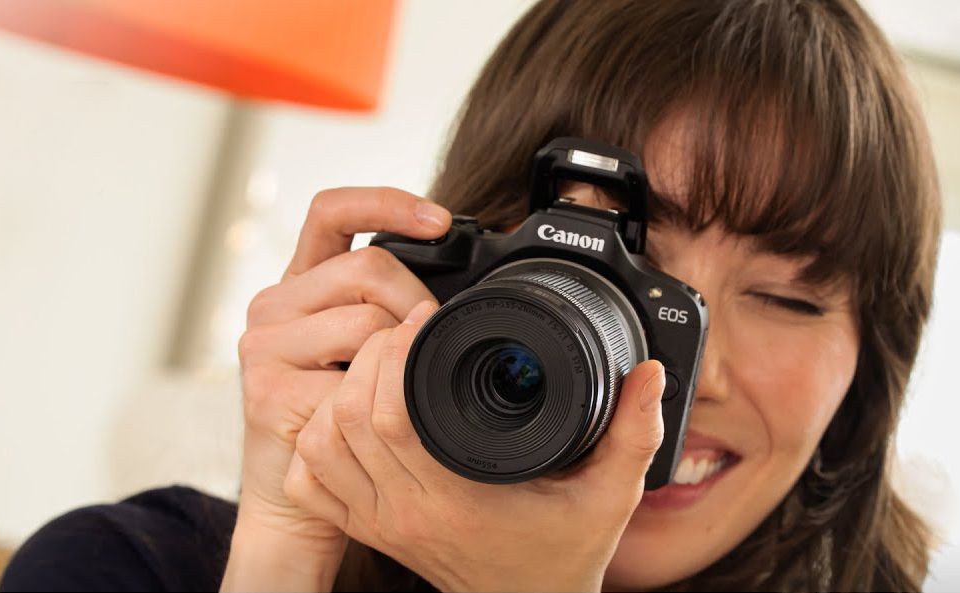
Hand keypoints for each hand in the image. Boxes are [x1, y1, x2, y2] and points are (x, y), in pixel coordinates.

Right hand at [222, 187, 451, 591]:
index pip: (332, 212)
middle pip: (367, 269)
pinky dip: (377, 398)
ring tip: (397, 388)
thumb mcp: (364, 351)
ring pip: (365, 322)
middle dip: (418, 303)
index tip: (440, 221)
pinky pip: (351, 379)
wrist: (296, 498)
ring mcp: (264, 347)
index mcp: (299, 285)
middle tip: (429, 345)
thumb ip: (388, 308)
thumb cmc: (342, 419)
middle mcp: (273, 306)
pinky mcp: (267, 391)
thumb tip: (460, 281)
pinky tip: (370, 419)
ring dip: (401, 356)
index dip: (386, 203)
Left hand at [285, 302, 667, 592]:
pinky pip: (310, 481)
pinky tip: (351, 418)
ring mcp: (379, 525)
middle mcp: (405, 513)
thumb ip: (635, 433)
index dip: (395, 354)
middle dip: (368, 358)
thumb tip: (649, 373)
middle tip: (404, 332)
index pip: (389, 414)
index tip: (424, 320)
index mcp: (455, 498)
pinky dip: (319, 442)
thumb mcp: (612, 495)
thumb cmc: (565, 554)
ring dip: (340, 393)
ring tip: (381, 365)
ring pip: (320, 442)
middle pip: (346, 416)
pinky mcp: (367, 530)